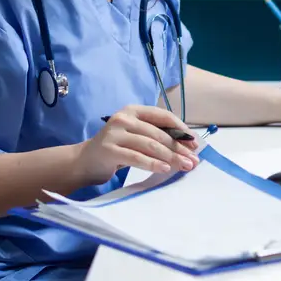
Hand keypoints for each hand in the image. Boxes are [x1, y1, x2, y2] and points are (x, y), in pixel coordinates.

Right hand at [75, 105, 199, 184]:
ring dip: (170, 157)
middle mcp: (124, 118)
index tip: (195, 143)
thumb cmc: (117, 148)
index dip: (181, 129)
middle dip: (179, 148)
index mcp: (133, 110)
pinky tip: (165, 169)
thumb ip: (156, 136)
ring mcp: (115, 133)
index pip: (163, 115)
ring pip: (150, 145)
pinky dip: (152, 164)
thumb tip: (188, 147)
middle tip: (193, 160)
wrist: (86, 161)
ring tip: (184, 166)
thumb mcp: (136, 136)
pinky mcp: (109, 149)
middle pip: (158, 133)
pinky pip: (136, 157)